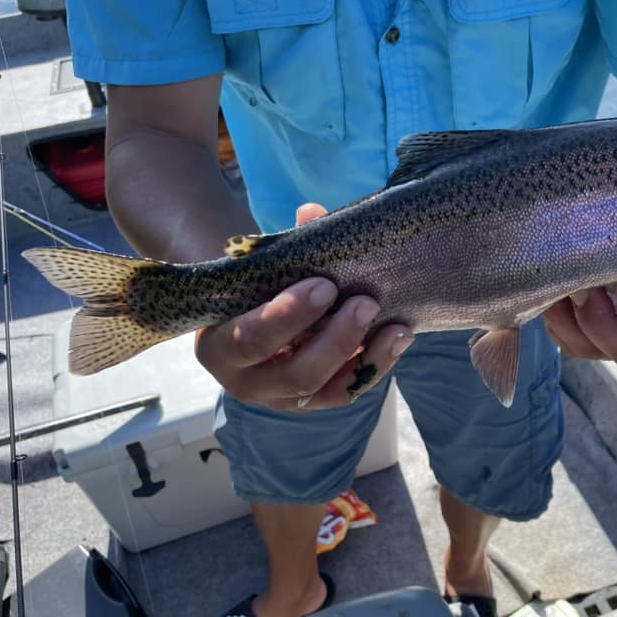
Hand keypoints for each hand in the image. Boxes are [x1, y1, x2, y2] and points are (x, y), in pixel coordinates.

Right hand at [194, 203, 412, 410]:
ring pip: (327, 390)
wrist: (256, 317)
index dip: (287, 316)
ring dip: (366, 357)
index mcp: (219, 346)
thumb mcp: (260, 271)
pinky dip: (376, 365)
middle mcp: (247, 383)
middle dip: (336, 340)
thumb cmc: (256, 288)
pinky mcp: (314, 402)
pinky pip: (348, 392)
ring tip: (396, 327)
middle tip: (366, 302)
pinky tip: (397, 337)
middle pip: (296, 374)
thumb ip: (285, 245)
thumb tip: (311, 214)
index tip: (324, 284)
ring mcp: (282, 399)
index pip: (250, 340)